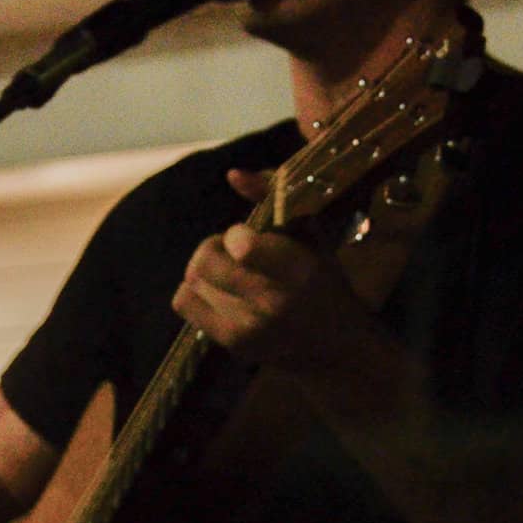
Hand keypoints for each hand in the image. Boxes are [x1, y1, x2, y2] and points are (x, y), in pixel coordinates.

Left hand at [171, 169, 373, 372]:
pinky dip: (195, 291)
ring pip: (192, 280)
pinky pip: (184, 303)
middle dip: (213, 247)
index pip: (240, 245)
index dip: (236, 235)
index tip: (249, 239)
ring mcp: (249, 328)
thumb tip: (231, 174)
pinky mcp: (232, 345)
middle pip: (204, 261)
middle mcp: (272, 301)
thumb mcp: (310, 234)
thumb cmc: (324, 282)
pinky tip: (219, 293)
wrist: (338, 349)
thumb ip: (273, 196)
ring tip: (230, 275)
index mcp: (298, 269)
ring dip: (205, 270)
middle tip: (232, 254)